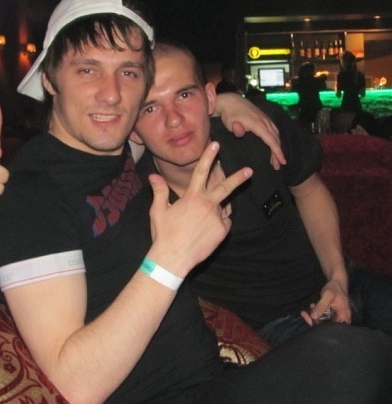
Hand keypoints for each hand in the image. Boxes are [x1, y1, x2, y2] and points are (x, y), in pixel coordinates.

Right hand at [148, 141, 252, 276]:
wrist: (173, 258)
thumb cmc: (163, 234)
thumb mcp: (158, 211)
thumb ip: (160, 191)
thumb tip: (153, 176)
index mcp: (192, 197)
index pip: (201, 171)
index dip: (208, 156)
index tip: (216, 145)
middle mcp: (207, 205)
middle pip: (226, 186)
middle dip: (239, 177)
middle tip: (249, 170)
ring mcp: (216, 218)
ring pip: (221, 208)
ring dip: (215, 210)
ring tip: (200, 224)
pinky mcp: (222, 231)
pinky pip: (224, 223)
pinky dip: (218, 224)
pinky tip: (205, 233)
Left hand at [215, 93, 285, 169]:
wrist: (230, 101)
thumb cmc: (229, 115)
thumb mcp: (229, 123)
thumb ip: (236, 129)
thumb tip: (239, 131)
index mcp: (258, 124)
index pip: (271, 140)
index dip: (277, 152)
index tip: (282, 161)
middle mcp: (264, 121)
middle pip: (276, 139)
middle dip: (278, 153)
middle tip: (278, 165)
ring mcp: (265, 118)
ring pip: (276, 134)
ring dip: (277, 146)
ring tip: (276, 158)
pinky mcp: (264, 117)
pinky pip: (273, 129)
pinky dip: (275, 138)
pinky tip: (274, 144)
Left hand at [300, 280, 350, 325]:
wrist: (337, 281)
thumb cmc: (334, 288)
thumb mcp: (327, 295)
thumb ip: (321, 306)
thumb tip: (313, 316)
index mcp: (344, 316)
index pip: (331, 328)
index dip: (319, 326)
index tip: (310, 318)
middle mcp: (342, 319)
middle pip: (327, 326)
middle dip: (315, 320)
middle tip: (305, 313)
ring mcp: (337, 317)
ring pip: (324, 322)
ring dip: (315, 316)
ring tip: (310, 307)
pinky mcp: (333, 314)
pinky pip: (324, 317)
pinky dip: (317, 313)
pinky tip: (312, 306)